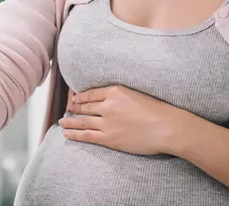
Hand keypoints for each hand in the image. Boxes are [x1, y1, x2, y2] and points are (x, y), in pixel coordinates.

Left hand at [59, 85, 189, 154]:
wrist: (167, 127)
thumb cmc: (159, 111)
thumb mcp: (137, 94)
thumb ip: (122, 96)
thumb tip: (113, 100)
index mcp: (115, 91)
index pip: (92, 93)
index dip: (81, 96)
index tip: (75, 98)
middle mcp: (107, 106)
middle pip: (85, 106)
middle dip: (74, 108)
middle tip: (68, 109)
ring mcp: (106, 123)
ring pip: (82, 121)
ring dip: (70, 121)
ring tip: (61, 122)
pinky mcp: (109, 138)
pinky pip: (87, 136)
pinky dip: (75, 135)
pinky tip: (67, 134)